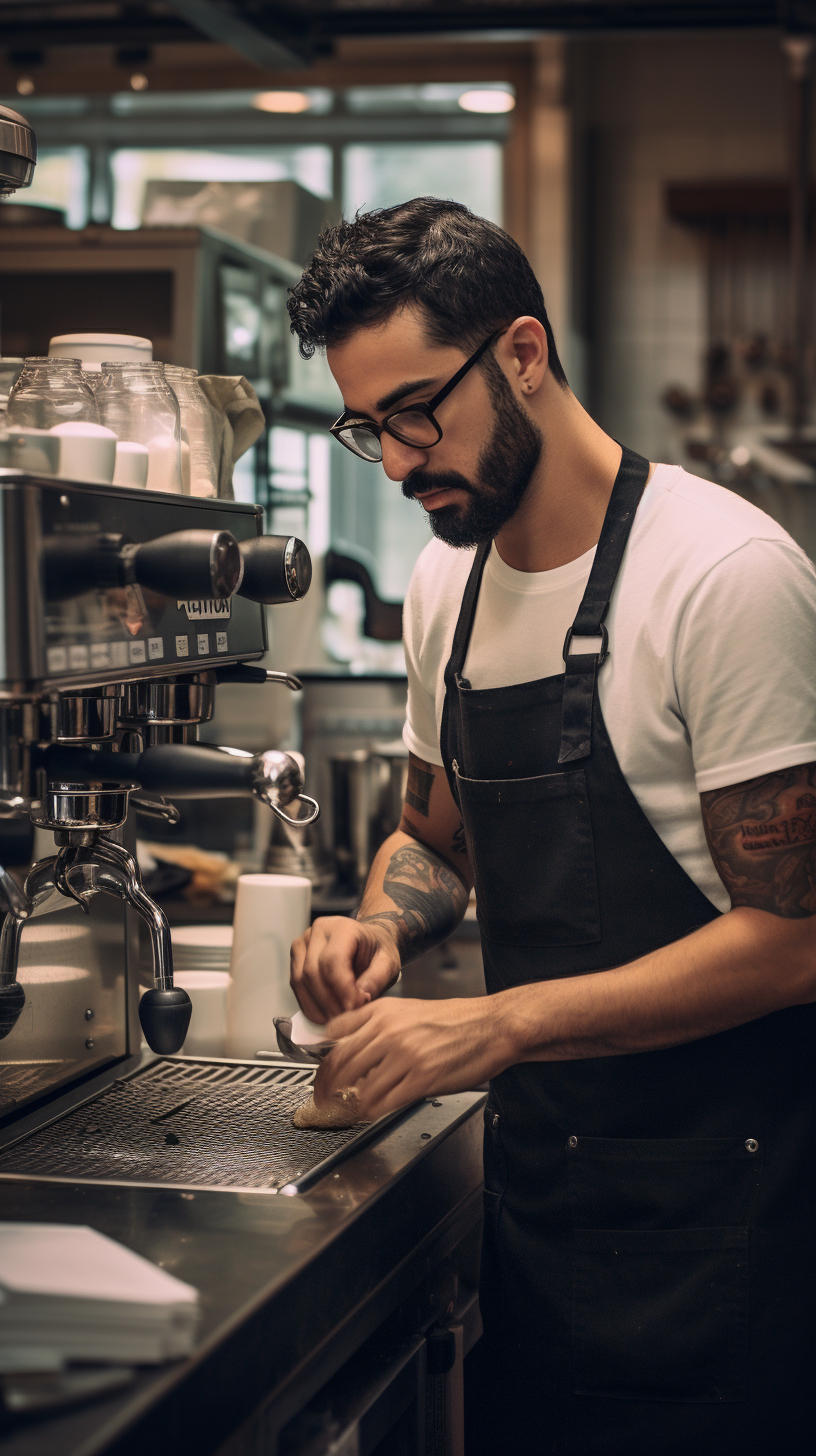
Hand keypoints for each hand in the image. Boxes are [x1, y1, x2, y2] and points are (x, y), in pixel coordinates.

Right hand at [290, 915, 401, 1021]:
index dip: (342, 990)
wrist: (367, 942)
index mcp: (342, 927)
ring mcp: (302, 943)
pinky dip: (309, 1005)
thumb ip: (377, 979)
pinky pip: (295, 986)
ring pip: (299, 981)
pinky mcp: (296, 958)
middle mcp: (317, 931)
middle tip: (346, 1021)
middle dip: (329, 1002)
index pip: (332, 961)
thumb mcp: (389, 963)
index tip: (356, 1009)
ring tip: (337, 1022)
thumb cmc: (378, 952)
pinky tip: (325, 1016)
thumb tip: (359, 997)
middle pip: (312, 972)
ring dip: (317, 1007)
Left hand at [313, 996, 514, 1119]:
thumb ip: (377, 1024)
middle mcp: (388, 1030)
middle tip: (322, 1100)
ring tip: (344, 1112)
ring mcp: (404, 1055)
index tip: (321, 1073)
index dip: (322, 1058)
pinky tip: (367, 1114)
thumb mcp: (408, 1010)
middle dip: (326, 1088)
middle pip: (339, 1063)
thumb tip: (349, 1045)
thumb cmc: (456, 1021)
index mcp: (382, 1011)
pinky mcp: (421, 1079)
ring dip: (346, 1105)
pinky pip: (382, 1102)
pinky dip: (369, 1112)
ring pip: (358, 1087)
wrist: (492, 1026)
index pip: (334, 1034)